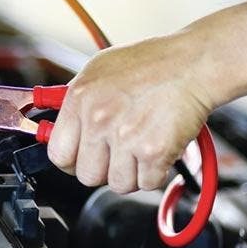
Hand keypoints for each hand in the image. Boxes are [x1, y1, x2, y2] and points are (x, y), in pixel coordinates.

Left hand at [47, 34, 215, 192]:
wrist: (194, 64)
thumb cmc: (151, 64)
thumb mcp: (99, 70)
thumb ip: (75, 101)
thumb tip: (53, 127)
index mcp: (79, 98)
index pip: (57, 153)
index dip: (71, 161)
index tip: (80, 159)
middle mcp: (98, 118)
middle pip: (86, 175)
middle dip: (103, 169)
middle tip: (118, 153)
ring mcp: (124, 137)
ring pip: (117, 183)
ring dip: (131, 173)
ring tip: (140, 147)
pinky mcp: (153, 151)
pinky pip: (146, 183)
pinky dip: (155, 173)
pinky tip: (158, 150)